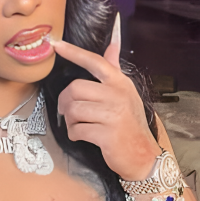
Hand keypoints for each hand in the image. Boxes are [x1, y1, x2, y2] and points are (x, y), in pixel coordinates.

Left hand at [52, 14, 161, 180]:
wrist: (143, 155)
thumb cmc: (130, 124)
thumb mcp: (126, 93)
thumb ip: (115, 70)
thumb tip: (112, 46)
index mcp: (120, 83)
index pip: (95, 61)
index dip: (74, 52)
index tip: (56, 45)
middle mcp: (117, 95)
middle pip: (75, 88)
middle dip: (65, 102)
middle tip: (67, 111)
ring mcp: (113, 115)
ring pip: (73, 110)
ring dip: (70, 121)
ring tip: (78, 126)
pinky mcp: (106, 134)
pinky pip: (77, 130)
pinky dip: (74, 135)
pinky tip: (82, 136)